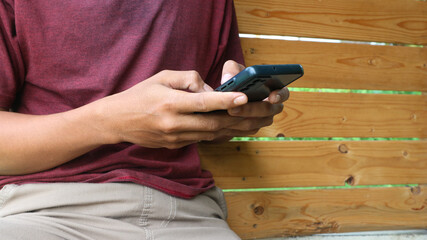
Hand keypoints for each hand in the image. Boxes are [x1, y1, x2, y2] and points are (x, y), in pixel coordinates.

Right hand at [96, 70, 255, 148]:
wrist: (118, 121)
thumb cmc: (140, 94)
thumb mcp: (162, 77)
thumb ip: (189, 79)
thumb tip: (211, 89)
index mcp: (169, 103)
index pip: (202, 103)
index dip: (224, 100)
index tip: (244, 97)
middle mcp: (174, 123)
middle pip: (214, 123)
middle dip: (242, 118)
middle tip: (265, 111)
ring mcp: (176, 138)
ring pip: (213, 134)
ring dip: (238, 128)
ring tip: (260, 121)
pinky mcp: (178, 145)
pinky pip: (206, 139)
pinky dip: (224, 133)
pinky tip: (241, 128)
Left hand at [215, 60, 289, 138]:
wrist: (226, 97)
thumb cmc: (236, 79)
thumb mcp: (233, 70)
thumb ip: (231, 70)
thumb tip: (228, 79)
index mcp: (273, 89)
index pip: (283, 93)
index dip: (280, 95)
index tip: (272, 97)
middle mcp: (272, 105)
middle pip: (268, 110)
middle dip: (251, 108)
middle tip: (236, 106)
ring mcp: (263, 118)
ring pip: (258, 122)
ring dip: (243, 117)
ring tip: (229, 110)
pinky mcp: (253, 127)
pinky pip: (249, 129)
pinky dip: (238, 125)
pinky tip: (227, 120)